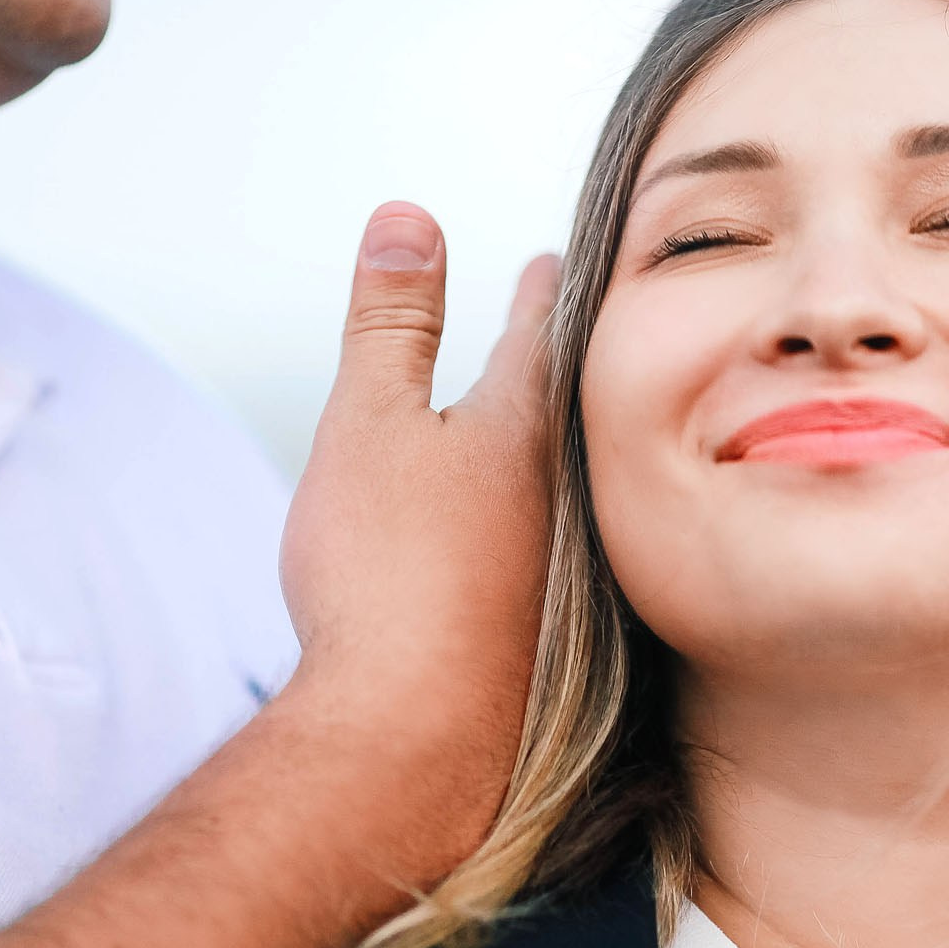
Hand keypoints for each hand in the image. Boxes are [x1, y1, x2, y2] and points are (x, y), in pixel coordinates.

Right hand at [276, 201, 559, 883]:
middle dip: (570, 371)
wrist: (415, 736)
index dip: (540, 293)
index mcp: (526, 428)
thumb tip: (408, 211)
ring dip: (564, 459)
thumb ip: (392, 318)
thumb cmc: (385, 573)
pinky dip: (546, 537)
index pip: (542, 335)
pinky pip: (554, 564)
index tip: (554, 261)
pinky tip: (534, 561)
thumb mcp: (372, 420)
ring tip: (562, 434)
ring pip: (572, 494)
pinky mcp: (555, 645)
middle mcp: (567, 498)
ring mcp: (567, 575)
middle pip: (574, 413)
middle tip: (576, 338)